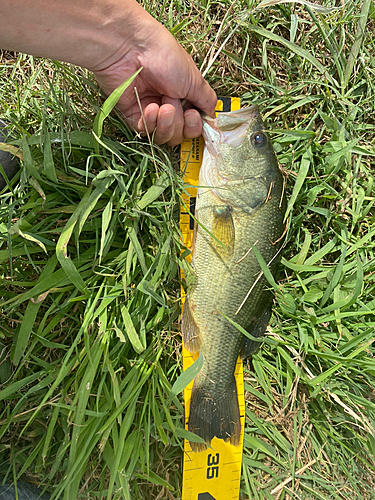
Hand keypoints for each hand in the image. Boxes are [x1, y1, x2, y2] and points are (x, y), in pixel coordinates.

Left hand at [93, 21, 216, 145]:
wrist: (132, 49)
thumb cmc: (164, 56)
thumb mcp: (194, 79)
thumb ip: (207, 100)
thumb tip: (214, 115)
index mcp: (184, 97)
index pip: (193, 125)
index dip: (194, 126)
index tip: (192, 114)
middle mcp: (168, 106)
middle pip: (179, 135)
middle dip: (179, 123)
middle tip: (172, 102)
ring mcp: (150, 113)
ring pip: (164, 137)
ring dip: (166, 124)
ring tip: (162, 106)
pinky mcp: (132, 116)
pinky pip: (146, 133)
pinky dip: (150, 123)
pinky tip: (149, 108)